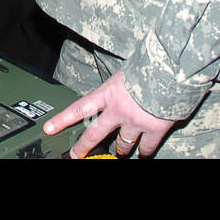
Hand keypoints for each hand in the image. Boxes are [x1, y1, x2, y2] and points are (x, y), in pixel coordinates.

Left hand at [44, 71, 175, 158]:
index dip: (62, 119)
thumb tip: (119, 89)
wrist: (171, 70)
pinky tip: (144, 153)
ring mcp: (134, 122)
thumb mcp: (125, 70)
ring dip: (120, 150)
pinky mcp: (153, 130)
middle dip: (83, 147)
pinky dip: (145, 152)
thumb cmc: (149, 64)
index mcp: (108, 93)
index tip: (48, 129)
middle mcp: (118, 110)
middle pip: (95, 134)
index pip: (79, 108)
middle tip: (76, 155)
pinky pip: (146, 148)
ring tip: (120, 152)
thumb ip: (119, 85)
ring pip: (122, 145)